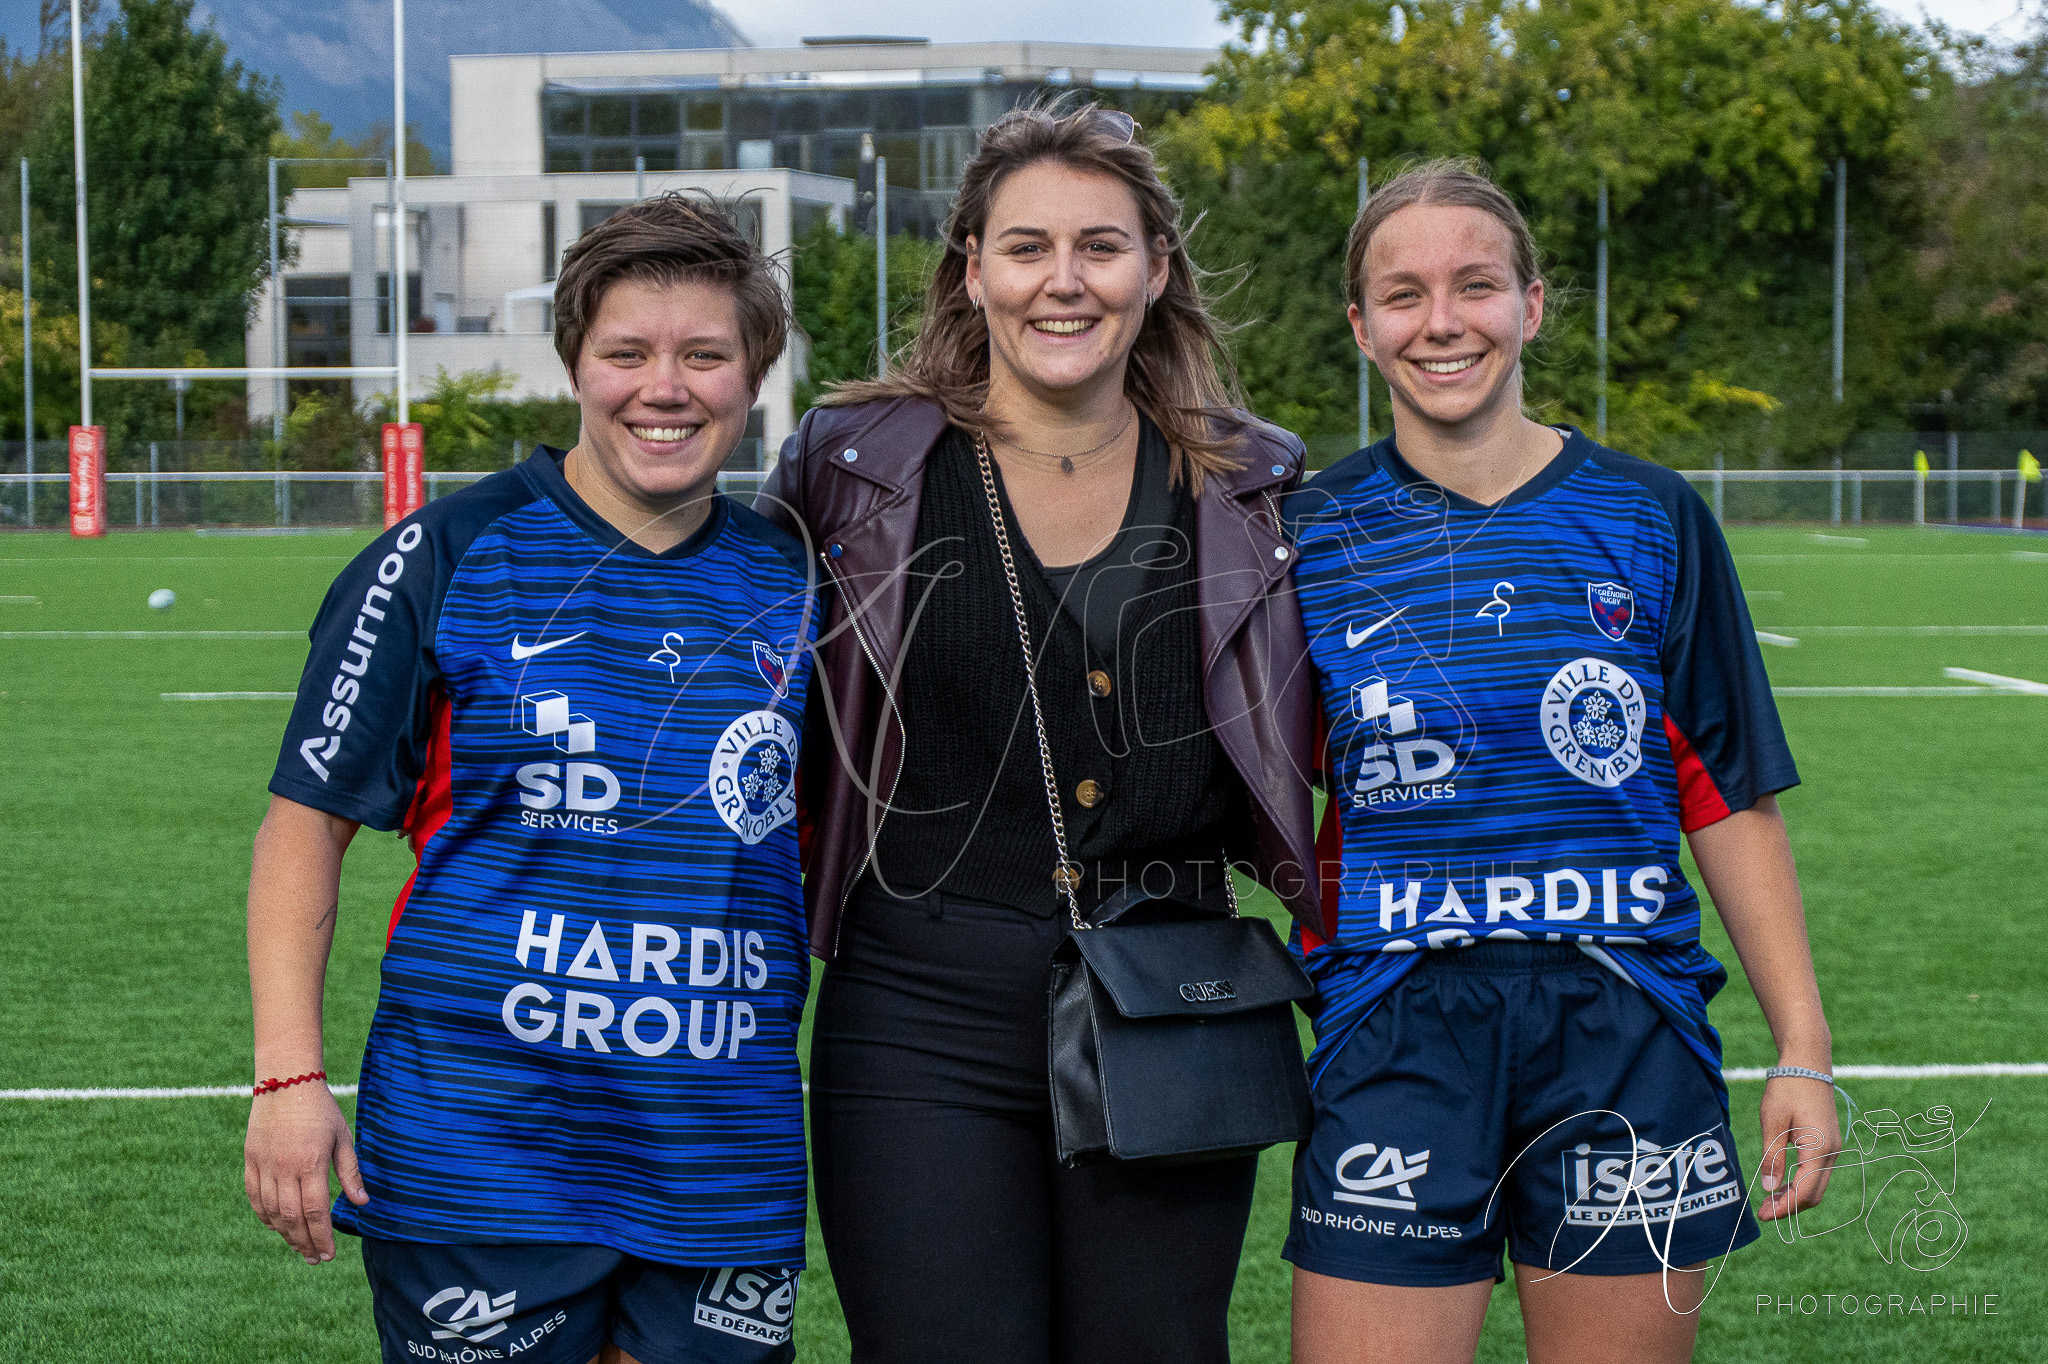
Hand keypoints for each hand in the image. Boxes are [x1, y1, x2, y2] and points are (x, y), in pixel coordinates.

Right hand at [243, 1082, 368, 1262]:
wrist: (286, 1081)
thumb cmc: (320, 1109)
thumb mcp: (343, 1138)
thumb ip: (350, 1173)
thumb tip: (362, 1203)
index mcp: (311, 1163)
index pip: (316, 1212)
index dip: (322, 1237)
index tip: (329, 1255)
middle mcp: (284, 1168)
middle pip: (292, 1218)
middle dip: (305, 1243)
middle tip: (316, 1259)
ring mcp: (264, 1165)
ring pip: (271, 1212)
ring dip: (285, 1234)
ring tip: (300, 1248)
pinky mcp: (250, 1160)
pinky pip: (254, 1197)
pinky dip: (264, 1216)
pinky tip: (276, 1227)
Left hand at [1755, 1076, 1840, 1221]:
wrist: (1807, 1063)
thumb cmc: (1786, 1089)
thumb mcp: (1772, 1122)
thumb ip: (1771, 1157)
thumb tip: (1769, 1190)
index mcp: (1819, 1149)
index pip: (1804, 1192)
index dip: (1783, 1208)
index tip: (1762, 1214)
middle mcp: (1832, 1152)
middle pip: (1814, 1194)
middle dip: (1789, 1207)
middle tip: (1762, 1210)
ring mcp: (1834, 1148)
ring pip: (1817, 1185)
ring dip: (1795, 1196)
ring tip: (1768, 1199)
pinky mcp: (1829, 1143)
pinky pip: (1817, 1172)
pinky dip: (1801, 1183)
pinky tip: (1781, 1182)